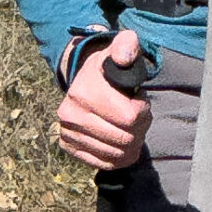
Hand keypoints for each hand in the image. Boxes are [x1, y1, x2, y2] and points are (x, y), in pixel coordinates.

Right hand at [55, 26, 151, 170]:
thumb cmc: (110, 67)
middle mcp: (70, 115)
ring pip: (117, 155)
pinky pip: (104, 164)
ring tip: (129, 126)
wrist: (85, 79)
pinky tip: (122, 142)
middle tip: (138, 116)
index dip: (143, 111)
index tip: (139, 100)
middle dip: (139, 129)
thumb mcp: (121, 48)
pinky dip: (119, 157)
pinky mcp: (69, 147)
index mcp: (83, 92)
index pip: (130, 118)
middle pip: (125, 139)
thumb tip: (124, 57)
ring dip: (132, 143)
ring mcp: (67, 133)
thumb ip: (127, 46)